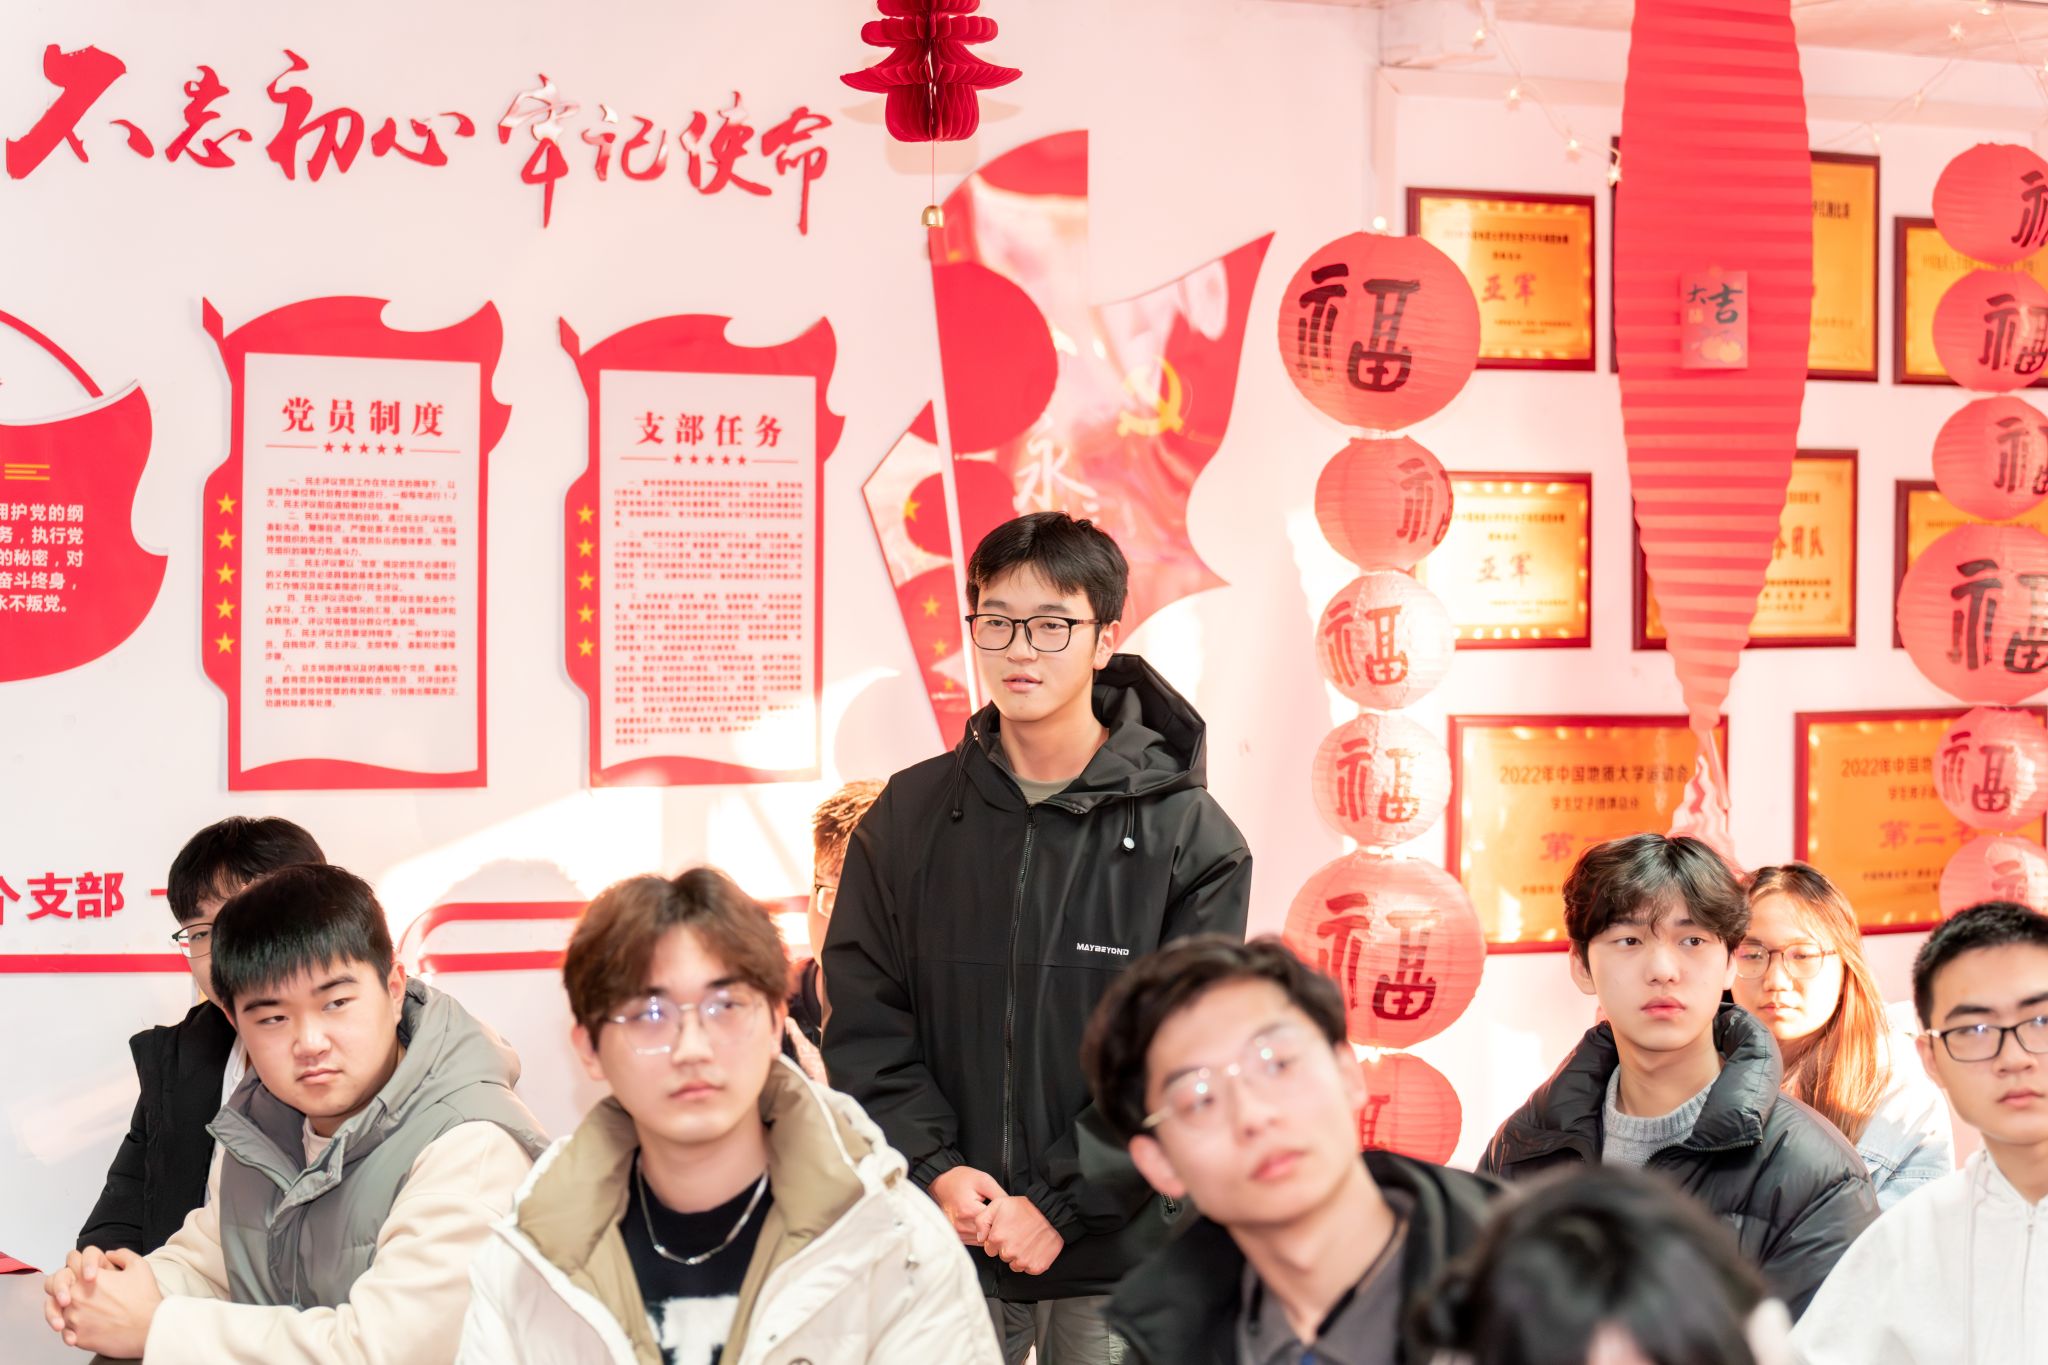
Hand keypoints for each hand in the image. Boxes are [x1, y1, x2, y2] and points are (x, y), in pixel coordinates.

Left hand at [44, 1246, 159, 1354]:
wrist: (148, 1329)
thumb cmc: (144, 1298)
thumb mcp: (139, 1266)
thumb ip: (121, 1254)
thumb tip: (109, 1254)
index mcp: (88, 1276)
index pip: (72, 1259)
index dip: (81, 1261)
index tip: (90, 1270)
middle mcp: (75, 1295)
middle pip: (53, 1282)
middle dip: (61, 1283)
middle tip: (74, 1288)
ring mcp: (73, 1317)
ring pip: (54, 1308)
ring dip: (66, 1307)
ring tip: (83, 1310)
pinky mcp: (76, 1336)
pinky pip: (64, 1330)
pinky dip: (71, 1328)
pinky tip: (86, 1326)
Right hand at [928, 1165, 1006, 1244]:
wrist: (941, 1182)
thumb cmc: (961, 1179)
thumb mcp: (983, 1180)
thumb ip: (999, 1195)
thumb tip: (1013, 1208)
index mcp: (969, 1210)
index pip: (995, 1223)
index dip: (1003, 1219)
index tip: (1005, 1214)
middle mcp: (961, 1224)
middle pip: (989, 1234)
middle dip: (996, 1226)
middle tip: (999, 1217)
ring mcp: (957, 1232)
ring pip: (983, 1240)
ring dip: (988, 1232)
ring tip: (989, 1219)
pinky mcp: (956, 1235)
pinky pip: (974, 1241)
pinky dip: (981, 1234)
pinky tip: (981, 1223)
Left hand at [976, 1195, 1062, 1274]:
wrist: (1053, 1212)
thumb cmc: (1027, 1207)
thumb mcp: (999, 1204)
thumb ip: (982, 1220)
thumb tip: (979, 1237)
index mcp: (997, 1238)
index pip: (989, 1248)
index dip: (997, 1240)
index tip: (1006, 1232)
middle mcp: (1008, 1252)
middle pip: (1002, 1257)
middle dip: (1007, 1248)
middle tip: (1018, 1234)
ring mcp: (1023, 1261)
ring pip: (1014, 1265)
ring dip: (1019, 1256)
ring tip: (1027, 1240)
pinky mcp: (1036, 1267)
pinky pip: (1028, 1269)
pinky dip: (1031, 1261)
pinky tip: (1034, 1248)